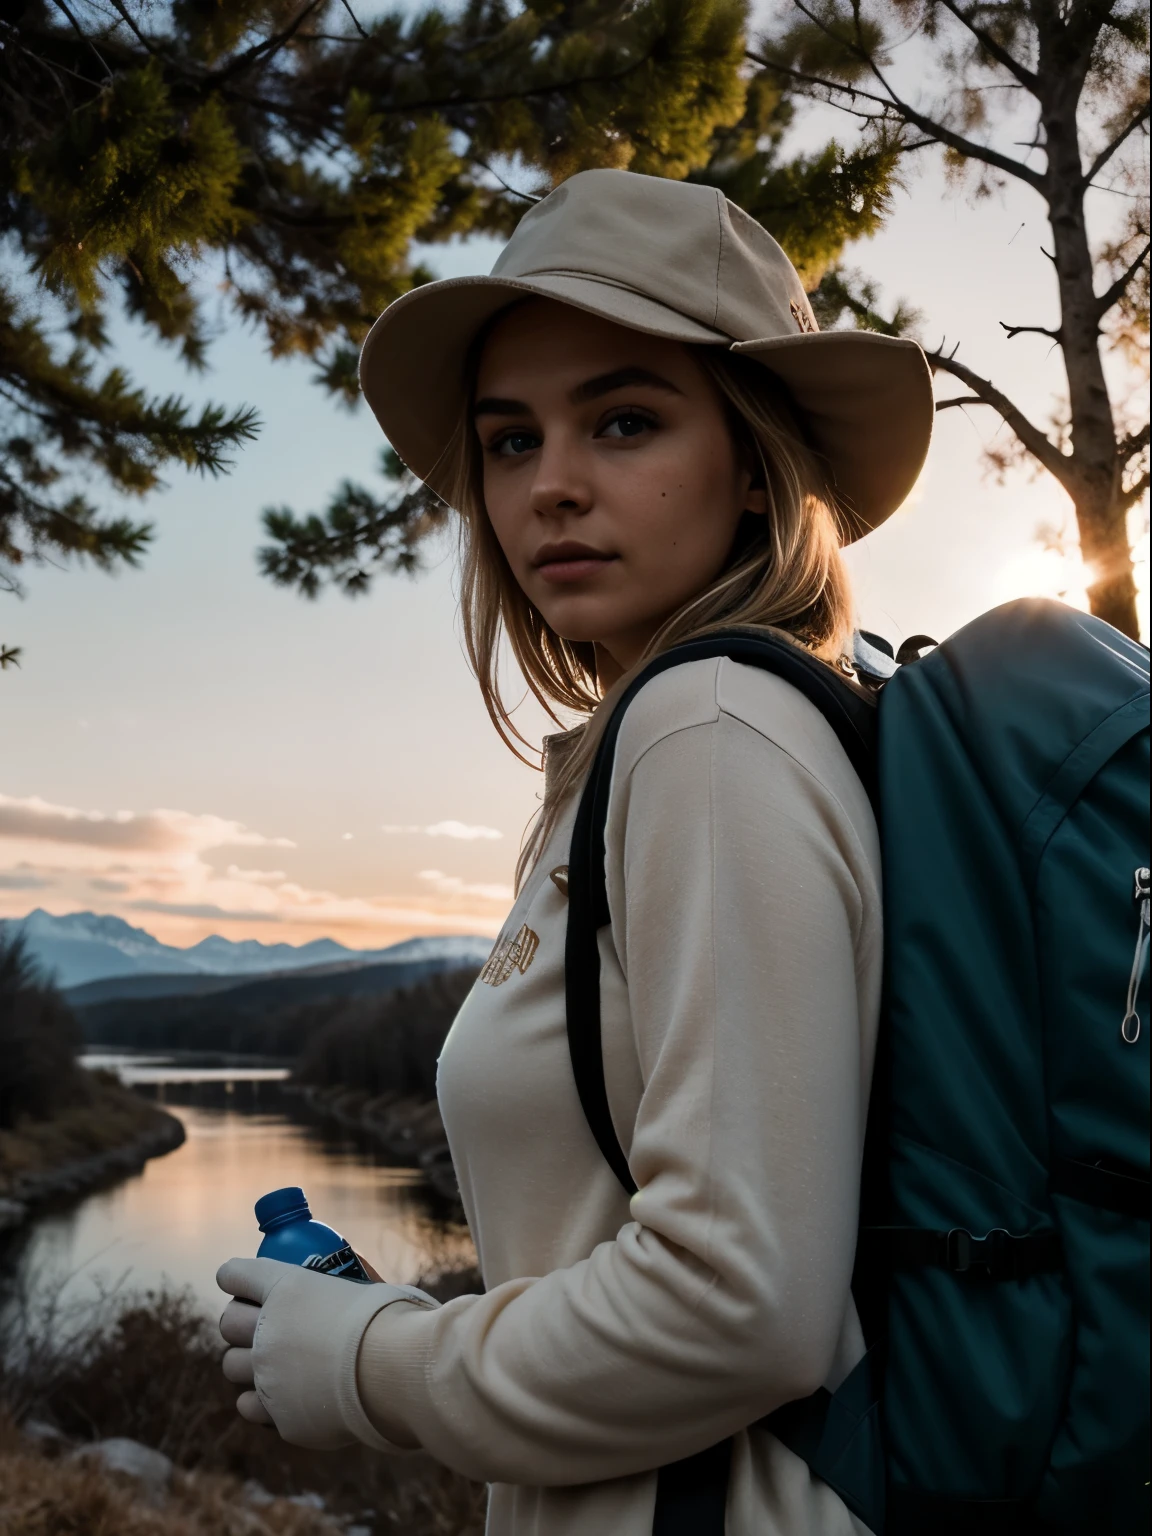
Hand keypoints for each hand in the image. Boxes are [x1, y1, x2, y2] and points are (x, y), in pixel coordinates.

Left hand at [216, 1256, 437, 1449]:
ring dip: (247, 1362)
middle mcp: (267, 1330)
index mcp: (286, 1287)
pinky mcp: (278, 1414)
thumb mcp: (364, 1286)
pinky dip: (259, 1401)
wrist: (398, 1371)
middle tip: (260, 1326)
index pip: (235, 1274)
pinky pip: (249, 1406)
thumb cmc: (392, 1319)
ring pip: (232, 1366)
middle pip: (228, 1322)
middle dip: (239, 1322)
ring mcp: (267, 1375)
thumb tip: (348, 1281)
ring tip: (271, 1365)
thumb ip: (342, 1287)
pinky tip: (278, 1397)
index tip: (240, 1283)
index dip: (236, 1278)